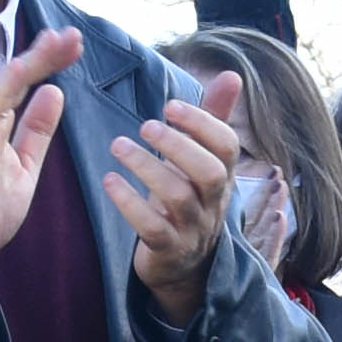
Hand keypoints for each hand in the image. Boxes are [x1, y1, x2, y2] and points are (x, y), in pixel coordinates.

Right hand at [0, 27, 82, 276]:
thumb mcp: (25, 165)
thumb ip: (37, 131)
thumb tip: (53, 93)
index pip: (25, 84)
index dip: (48, 62)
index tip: (73, 45)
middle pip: (15, 77)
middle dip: (44, 53)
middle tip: (71, 35)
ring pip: (3, 87)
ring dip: (29, 62)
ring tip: (53, 42)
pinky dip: (3, 89)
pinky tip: (20, 69)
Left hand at [102, 74, 247, 320]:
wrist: (184, 266)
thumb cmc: (189, 199)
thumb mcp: (202, 160)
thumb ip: (212, 119)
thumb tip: (232, 75)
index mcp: (222, 176)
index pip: (227, 147)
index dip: (202, 124)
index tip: (170, 106)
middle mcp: (213, 203)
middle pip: (210, 173)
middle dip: (178, 146)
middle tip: (146, 125)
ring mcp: (192, 229)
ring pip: (178, 198)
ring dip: (147, 167)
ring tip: (118, 146)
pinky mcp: (168, 250)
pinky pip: (152, 229)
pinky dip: (129, 203)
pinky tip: (110, 181)